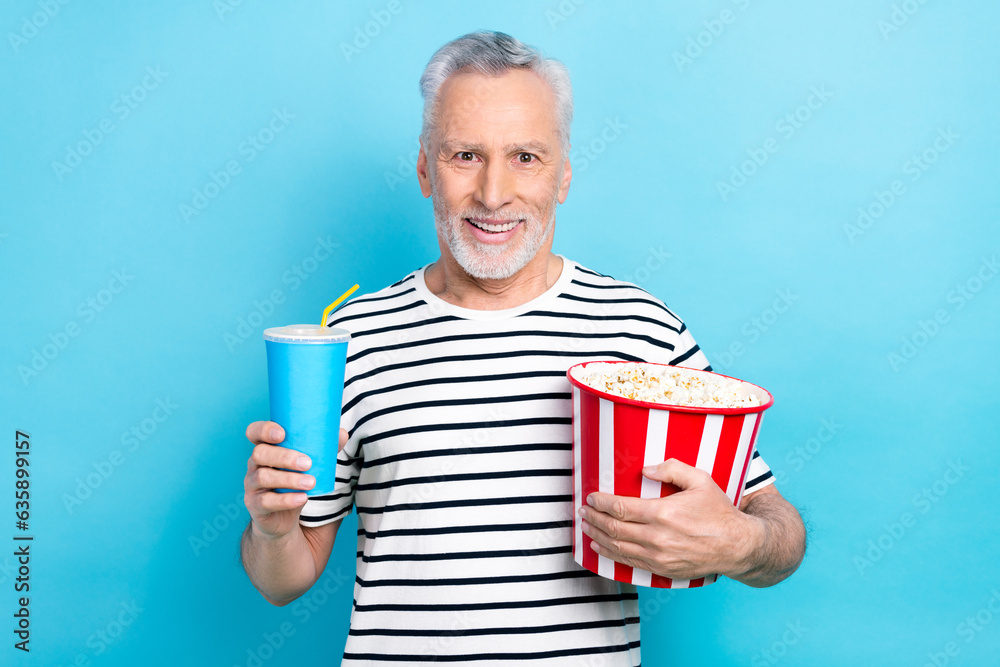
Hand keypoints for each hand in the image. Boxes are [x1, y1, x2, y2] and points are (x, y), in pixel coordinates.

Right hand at [243, 421, 347, 540]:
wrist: (284, 519)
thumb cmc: (296, 482)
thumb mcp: (308, 465)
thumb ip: (324, 448)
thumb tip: (342, 433)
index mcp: (266, 448)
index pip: (254, 432)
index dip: (264, 430)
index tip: (282, 434)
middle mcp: (254, 464)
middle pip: (260, 453)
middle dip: (284, 457)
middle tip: (308, 463)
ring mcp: (252, 485)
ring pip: (263, 477)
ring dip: (289, 479)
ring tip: (311, 482)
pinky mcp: (255, 506)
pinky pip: (266, 501)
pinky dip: (286, 500)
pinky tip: (302, 498)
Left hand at [579, 458, 762, 580]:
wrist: (737, 546)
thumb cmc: (718, 511)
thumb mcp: (700, 480)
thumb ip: (672, 469)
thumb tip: (646, 469)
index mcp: (663, 513)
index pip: (620, 508)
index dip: (601, 503)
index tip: (591, 497)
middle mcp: (657, 538)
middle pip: (614, 528)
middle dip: (594, 519)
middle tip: (583, 511)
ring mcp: (659, 557)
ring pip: (618, 547)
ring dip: (598, 537)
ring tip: (586, 527)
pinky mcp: (662, 569)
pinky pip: (629, 563)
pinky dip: (611, 555)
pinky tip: (601, 548)